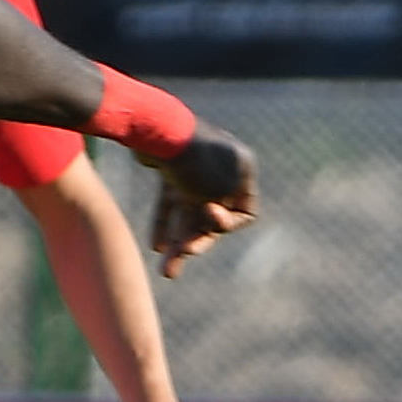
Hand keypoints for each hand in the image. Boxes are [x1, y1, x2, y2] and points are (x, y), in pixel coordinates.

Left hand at [146, 130, 256, 278]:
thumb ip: (218, 218)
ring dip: (179, 242)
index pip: (246, 212)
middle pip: (212, 217)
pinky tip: (157, 246)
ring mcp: (195, 168)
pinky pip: (171, 202)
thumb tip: (208, 227)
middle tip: (175, 268)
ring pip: (189, 213)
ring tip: (167, 271)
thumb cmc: (193, 163)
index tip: (210, 221)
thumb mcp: (216, 196)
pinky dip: (166, 223)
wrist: (154, 130)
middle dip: (196, 243)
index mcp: (242, 169)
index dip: (227, 227)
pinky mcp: (170, 169)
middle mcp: (222, 168)